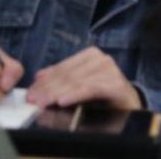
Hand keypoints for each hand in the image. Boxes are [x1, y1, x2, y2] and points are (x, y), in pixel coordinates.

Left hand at [27, 47, 142, 110]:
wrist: (130, 104)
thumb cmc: (104, 96)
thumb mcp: (81, 84)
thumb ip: (63, 78)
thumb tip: (40, 76)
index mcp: (90, 55)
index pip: (62, 68)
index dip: (45, 80)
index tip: (30, 91)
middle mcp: (101, 59)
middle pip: (68, 75)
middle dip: (47, 88)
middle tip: (33, 99)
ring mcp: (109, 70)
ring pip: (76, 82)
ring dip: (57, 93)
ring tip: (43, 102)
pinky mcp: (116, 84)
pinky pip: (91, 89)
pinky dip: (75, 95)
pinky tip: (62, 101)